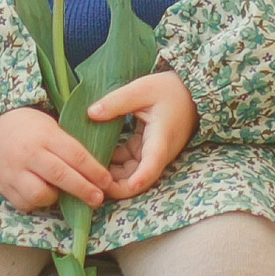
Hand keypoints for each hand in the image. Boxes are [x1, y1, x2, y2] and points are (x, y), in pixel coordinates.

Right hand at [0, 105, 119, 214]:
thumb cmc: (28, 126)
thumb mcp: (50, 126)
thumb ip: (68, 147)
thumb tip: (97, 169)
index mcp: (45, 135)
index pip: (75, 155)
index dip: (94, 171)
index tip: (108, 181)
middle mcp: (29, 153)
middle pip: (61, 176)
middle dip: (83, 189)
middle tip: (98, 198)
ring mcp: (13, 171)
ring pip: (40, 194)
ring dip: (55, 197)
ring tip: (60, 193)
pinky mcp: (3, 186)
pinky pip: (24, 203)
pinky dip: (36, 202)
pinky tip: (41, 194)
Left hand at [89, 69, 197, 198]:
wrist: (188, 93)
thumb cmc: (169, 89)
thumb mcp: (141, 89)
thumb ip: (116, 101)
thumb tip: (91, 114)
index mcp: (161, 136)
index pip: (153, 162)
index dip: (141, 177)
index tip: (130, 187)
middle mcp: (159, 152)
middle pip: (139, 178)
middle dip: (116, 186)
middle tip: (89, 183)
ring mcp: (152, 154)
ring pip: (132, 174)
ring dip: (112, 177)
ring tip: (86, 173)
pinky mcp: (146, 151)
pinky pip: (129, 164)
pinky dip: (114, 165)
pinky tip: (95, 158)